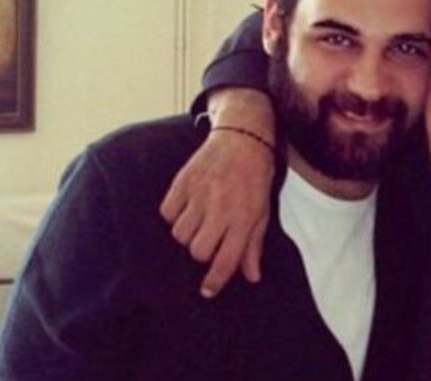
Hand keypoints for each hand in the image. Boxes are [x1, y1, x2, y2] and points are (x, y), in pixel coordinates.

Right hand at [160, 88, 275, 296]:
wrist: (243, 139)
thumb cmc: (255, 179)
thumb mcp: (263, 212)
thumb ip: (253, 245)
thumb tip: (251, 276)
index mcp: (244, 218)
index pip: (225, 260)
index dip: (215, 281)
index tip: (208, 291)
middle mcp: (220, 208)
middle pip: (197, 251)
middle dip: (202, 253)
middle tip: (210, 240)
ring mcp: (200, 194)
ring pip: (180, 234)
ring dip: (188, 234)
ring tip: (200, 221)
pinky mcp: (183, 181)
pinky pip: (167, 212)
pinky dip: (174, 215)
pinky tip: (187, 207)